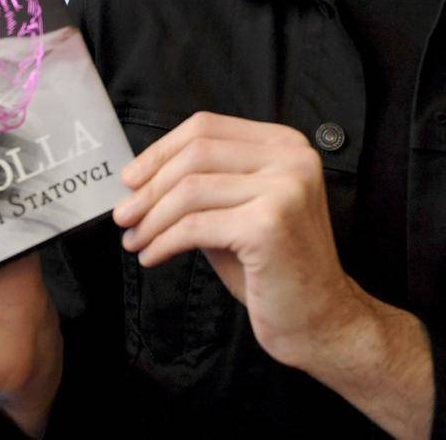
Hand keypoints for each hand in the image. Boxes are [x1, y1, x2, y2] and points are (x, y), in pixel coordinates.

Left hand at [111, 112, 367, 370]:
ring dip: (151, 217)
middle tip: (124, 214)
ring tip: (134, 239)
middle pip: (197, 153)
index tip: (130, 179)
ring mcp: (284, 189)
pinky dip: (164, 242)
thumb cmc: (273, 268)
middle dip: (150, 185)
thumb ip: (206, 185)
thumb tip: (142, 177)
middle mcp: (292, 159)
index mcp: (286, 144)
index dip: (161, 150)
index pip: (208, 127)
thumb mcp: (240, 210)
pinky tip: (152, 256)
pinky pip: (195, 226)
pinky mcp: (269, 224)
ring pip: (191, 190)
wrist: (321, 319)